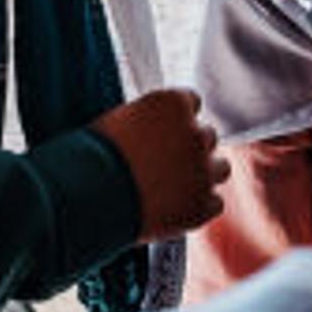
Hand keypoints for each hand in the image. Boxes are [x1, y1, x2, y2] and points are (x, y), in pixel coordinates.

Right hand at [92, 86, 228, 239]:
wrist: (89, 195)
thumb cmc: (92, 156)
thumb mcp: (117, 122)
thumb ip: (145, 122)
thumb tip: (150, 135)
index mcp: (173, 104)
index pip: (192, 101)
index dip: (177, 120)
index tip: (166, 132)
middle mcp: (195, 133)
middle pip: (207, 136)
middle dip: (190, 148)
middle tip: (166, 164)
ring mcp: (202, 171)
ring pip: (221, 168)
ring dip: (203, 175)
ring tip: (176, 189)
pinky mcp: (202, 205)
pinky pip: (215, 203)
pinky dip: (199, 206)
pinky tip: (177, 209)